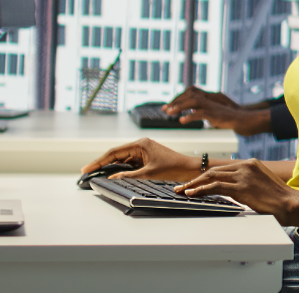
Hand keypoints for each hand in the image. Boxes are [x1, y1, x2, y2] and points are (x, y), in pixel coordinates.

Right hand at [79, 137, 201, 180]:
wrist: (188, 168)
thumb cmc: (171, 168)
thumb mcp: (148, 173)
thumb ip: (128, 175)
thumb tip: (111, 178)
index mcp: (140, 144)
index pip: (114, 152)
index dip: (99, 161)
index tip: (86, 169)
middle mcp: (140, 145)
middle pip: (115, 154)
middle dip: (101, 163)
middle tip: (86, 172)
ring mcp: (142, 151)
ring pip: (121, 159)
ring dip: (109, 166)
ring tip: (94, 174)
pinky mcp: (145, 158)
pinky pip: (128, 163)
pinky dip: (118, 169)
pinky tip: (109, 174)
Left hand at [166, 88, 272, 136]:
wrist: (243, 120)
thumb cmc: (229, 118)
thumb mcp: (213, 112)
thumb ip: (203, 110)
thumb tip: (191, 112)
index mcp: (209, 98)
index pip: (191, 92)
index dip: (178, 98)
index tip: (168, 106)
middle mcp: (210, 99)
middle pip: (190, 94)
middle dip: (176, 101)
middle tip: (165, 109)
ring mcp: (213, 106)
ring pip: (193, 101)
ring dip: (180, 106)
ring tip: (169, 113)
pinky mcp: (215, 114)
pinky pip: (200, 113)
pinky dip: (190, 117)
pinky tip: (182, 120)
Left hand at [178, 159, 298, 221]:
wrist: (290, 203)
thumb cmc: (278, 199)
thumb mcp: (261, 185)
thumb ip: (247, 183)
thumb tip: (231, 190)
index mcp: (251, 164)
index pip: (222, 169)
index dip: (205, 176)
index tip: (194, 183)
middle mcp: (246, 166)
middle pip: (214, 171)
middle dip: (195, 180)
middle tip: (182, 187)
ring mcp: (244, 175)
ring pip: (211, 177)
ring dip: (193, 185)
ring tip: (181, 191)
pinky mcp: (241, 187)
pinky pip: (215, 187)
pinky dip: (200, 190)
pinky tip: (191, 194)